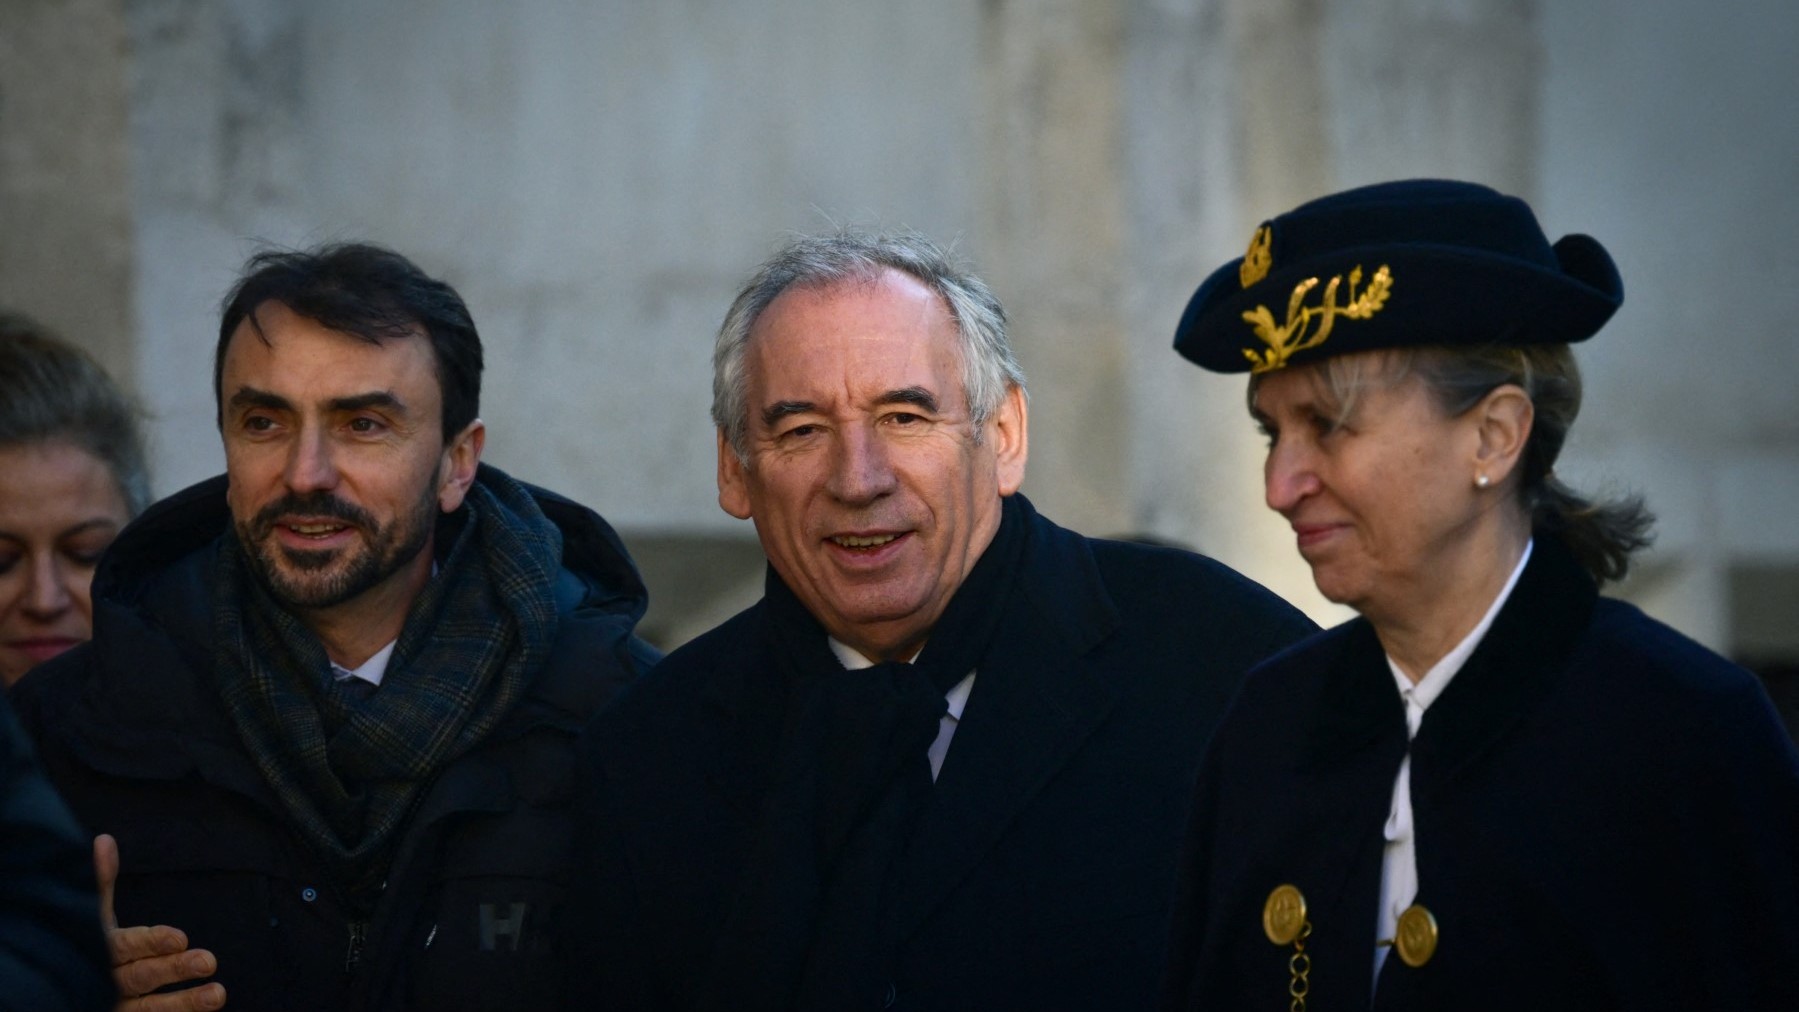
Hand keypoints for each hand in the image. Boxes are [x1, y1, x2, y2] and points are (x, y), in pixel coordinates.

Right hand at [95, 834, 227, 1009]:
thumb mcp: (90, 916)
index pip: (125, 946)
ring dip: (183, 1003)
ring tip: (218, 995)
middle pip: (140, 977)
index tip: (180, 937)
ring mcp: (111, 1008)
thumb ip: (101, 884)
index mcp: (99, 951)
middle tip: (209, 960)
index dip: (152, 942)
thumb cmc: (81, 945)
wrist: (56, 988)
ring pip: (147, 1010)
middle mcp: (103, 983)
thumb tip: (104, 840)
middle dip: (173, 970)